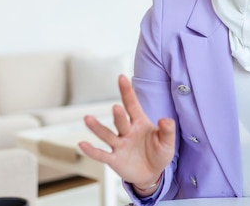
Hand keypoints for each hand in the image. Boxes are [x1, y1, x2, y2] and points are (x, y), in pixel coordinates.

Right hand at [78, 74, 175, 190]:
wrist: (152, 173)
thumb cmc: (159, 153)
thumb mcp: (168, 142)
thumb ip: (168, 130)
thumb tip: (166, 119)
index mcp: (140, 122)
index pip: (132, 104)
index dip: (127, 91)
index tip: (121, 77)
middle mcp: (127, 131)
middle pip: (121, 121)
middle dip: (118, 115)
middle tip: (116, 107)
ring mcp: (119, 145)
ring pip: (107, 135)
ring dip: (98, 128)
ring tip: (87, 118)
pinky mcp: (115, 159)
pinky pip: (101, 154)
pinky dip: (92, 151)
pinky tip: (82, 144)